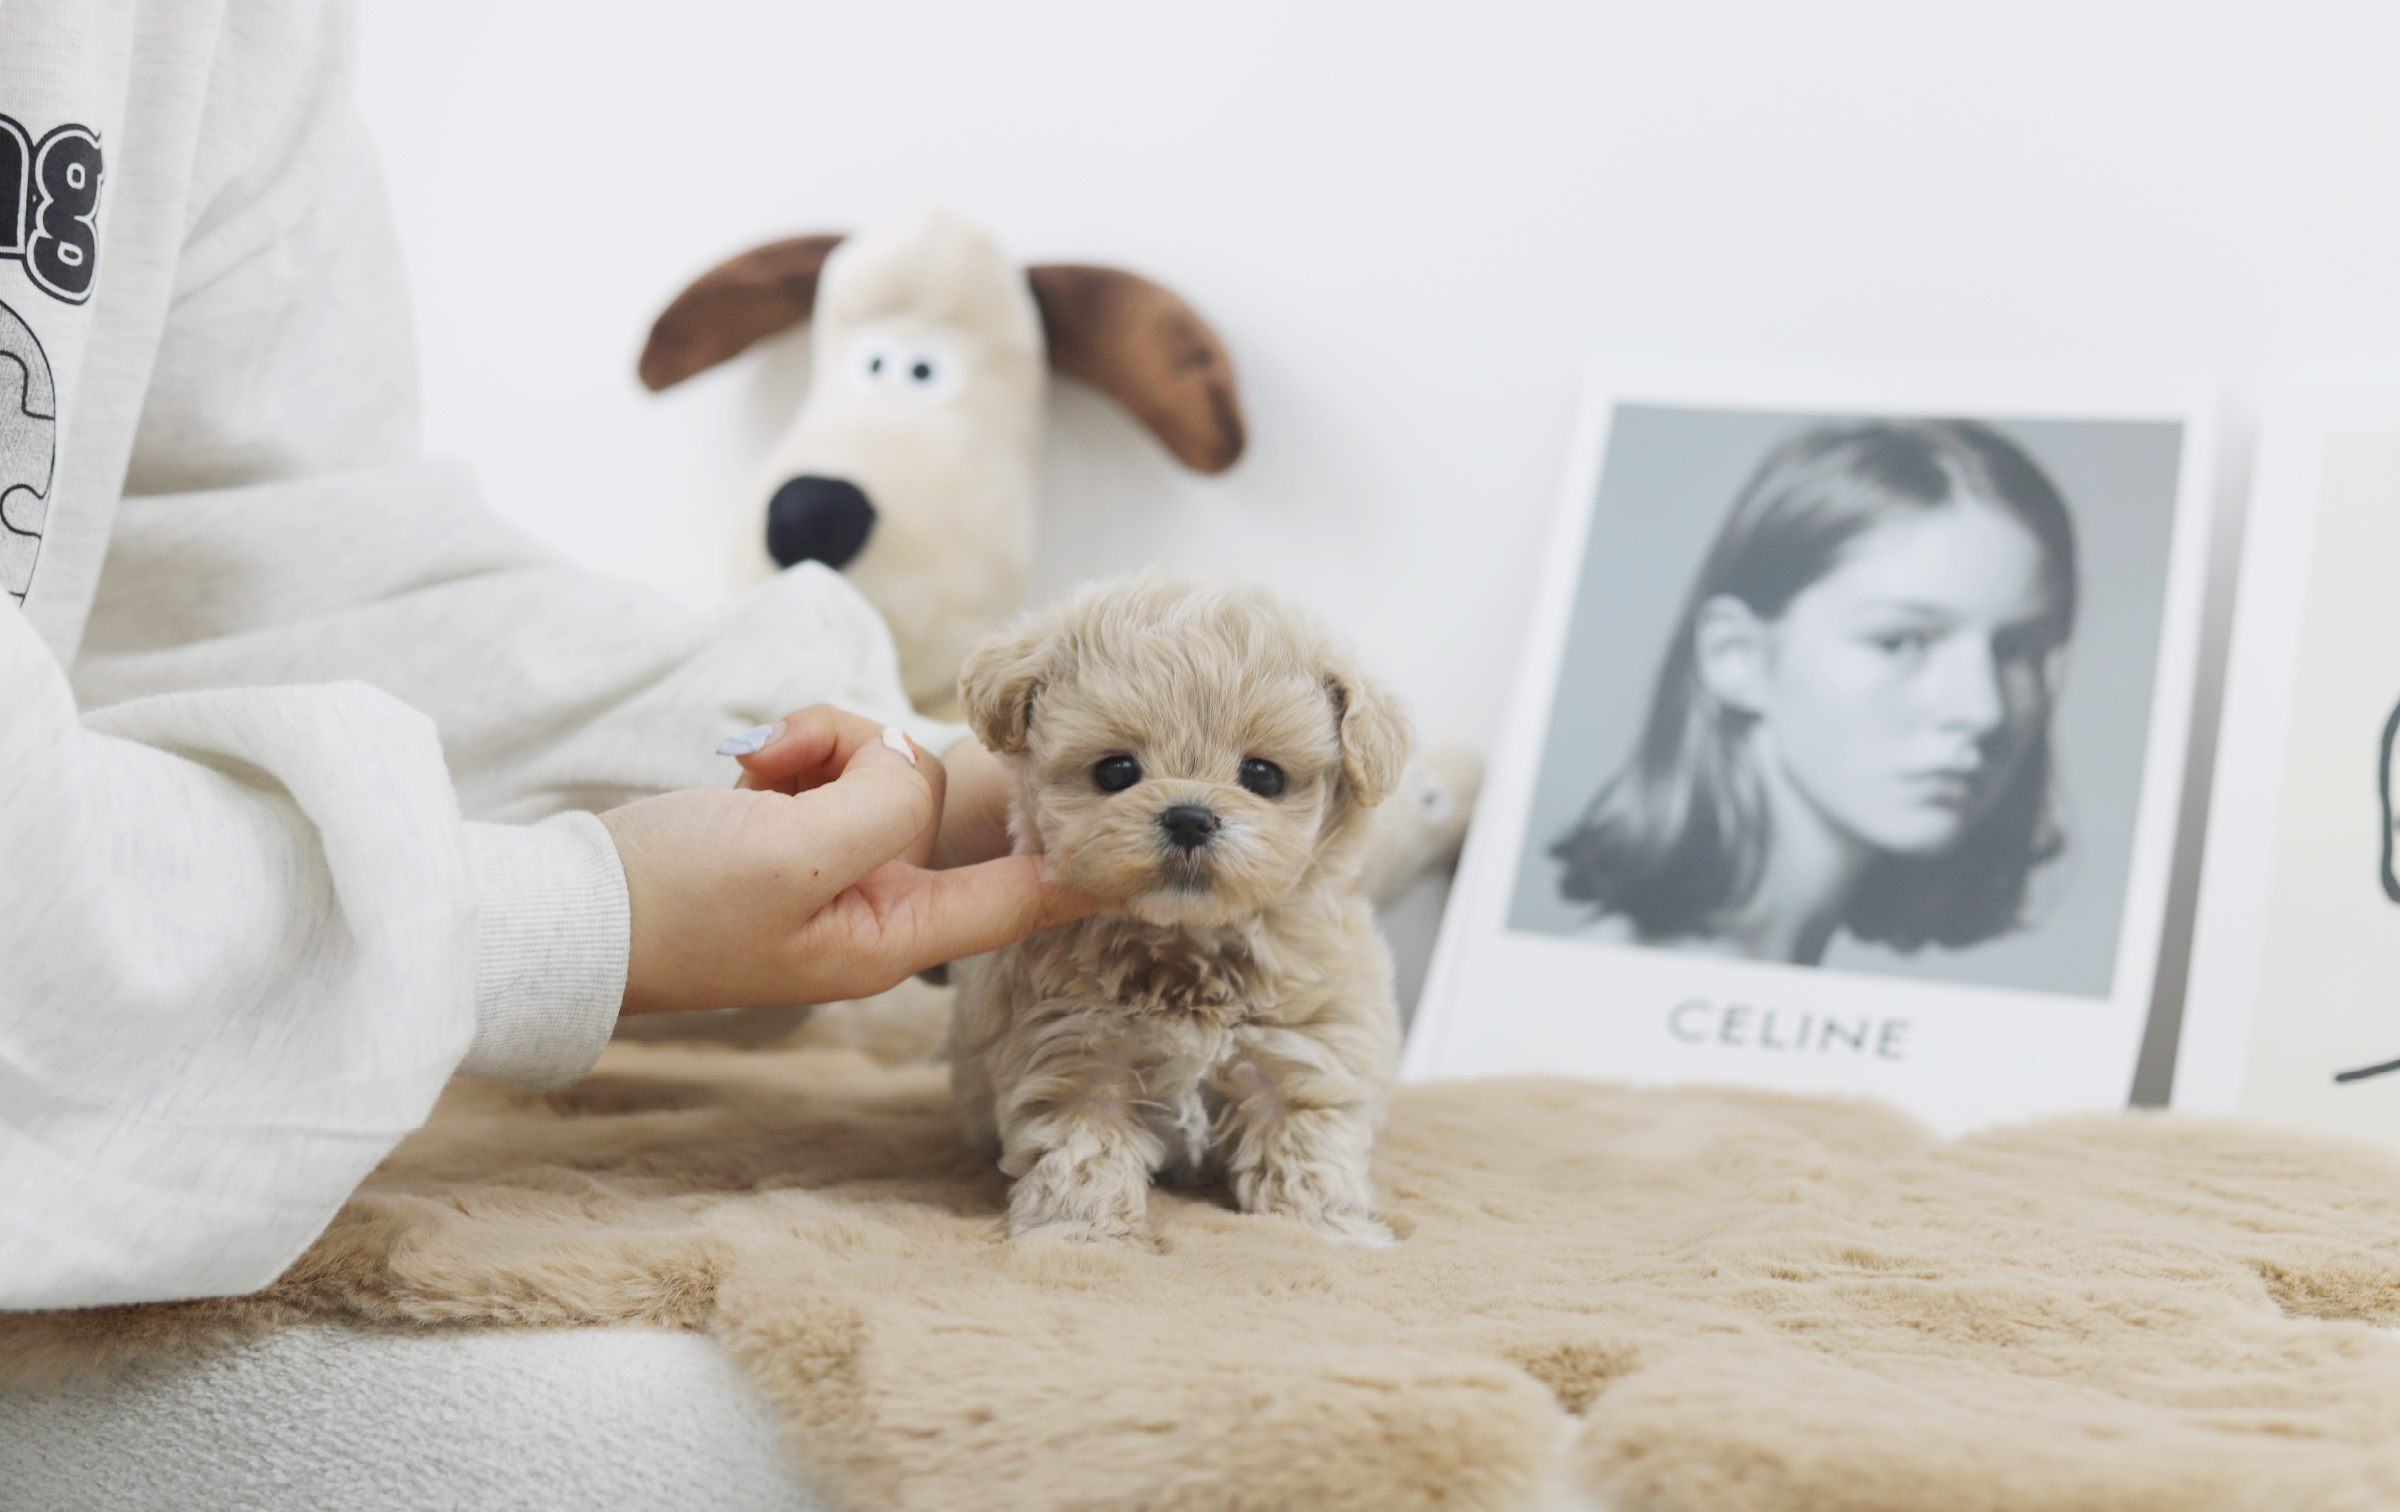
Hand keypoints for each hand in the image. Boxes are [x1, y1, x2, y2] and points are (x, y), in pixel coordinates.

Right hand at [599, 706, 1094, 1012]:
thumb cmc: (673, 899)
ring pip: (879, 766)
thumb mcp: (793, 853)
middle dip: (870, 757)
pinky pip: (831, 765)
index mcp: (891, 936)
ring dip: (822, 744)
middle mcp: (876, 904)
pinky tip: (743, 765)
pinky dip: (793, 749)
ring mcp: (836, 867)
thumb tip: (913, 764)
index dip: (1086, 871)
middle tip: (785, 766)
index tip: (1153, 855)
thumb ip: (881, 803)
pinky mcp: (797, 831)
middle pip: (935, 799)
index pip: (1020, 899)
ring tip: (753, 768)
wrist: (565, 909)